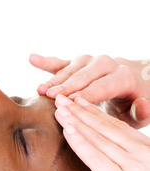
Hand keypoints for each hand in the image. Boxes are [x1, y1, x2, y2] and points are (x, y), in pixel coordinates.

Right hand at [29, 54, 149, 128]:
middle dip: (68, 86)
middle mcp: (106, 64)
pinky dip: (46, 61)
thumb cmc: (134, 103)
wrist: (133, 82)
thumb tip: (144, 106)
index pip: (103, 86)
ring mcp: (90, 62)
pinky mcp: (78, 63)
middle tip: (52, 97)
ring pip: (71, 68)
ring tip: (40, 90)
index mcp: (122, 77)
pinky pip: (61, 62)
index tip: (72, 103)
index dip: (87, 94)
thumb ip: (142, 110)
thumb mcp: (141, 111)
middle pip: (84, 75)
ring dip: (55, 79)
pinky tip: (32, 58)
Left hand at [54, 94, 149, 170]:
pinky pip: (95, 158)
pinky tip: (67, 130)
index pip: (118, 127)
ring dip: (75, 120)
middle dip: (81, 111)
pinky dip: (80, 142)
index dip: (96, 113)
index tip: (81, 102)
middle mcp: (139, 153)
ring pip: (97, 138)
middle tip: (62, 98)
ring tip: (59, 108)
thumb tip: (124, 162)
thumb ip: (140, 164)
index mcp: (147, 150)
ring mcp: (130, 166)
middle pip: (104, 127)